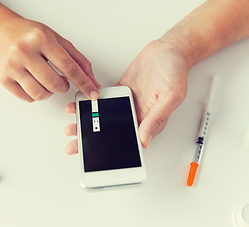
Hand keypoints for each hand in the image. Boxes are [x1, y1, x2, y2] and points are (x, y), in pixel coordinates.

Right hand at [0, 18, 99, 101]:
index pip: (69, 67)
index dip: (84, 83)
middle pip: (55, 84)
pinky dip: (36, 94)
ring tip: (47, 80)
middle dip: (64, 87)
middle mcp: (24, 51)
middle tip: (61, 80)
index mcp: (41, 39)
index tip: (92, 93)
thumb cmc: (32, 36)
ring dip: (50, 92)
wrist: (3, 33)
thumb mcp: (59, 41)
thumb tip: (92, 82)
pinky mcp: (4, 79)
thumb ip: (78, 61)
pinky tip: (34, 82)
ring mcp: (12, 66)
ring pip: (41, 94)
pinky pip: (28, 98)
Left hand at [64, 39, 189, 153]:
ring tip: (72, 126)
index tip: (95, 155)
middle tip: (75, 145)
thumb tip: (145, 139)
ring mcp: (128, 104)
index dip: (111, 150)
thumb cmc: (175, 71)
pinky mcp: (121, 91)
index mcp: (150, 121)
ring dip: (89, 123)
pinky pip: (104, 101)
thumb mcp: (171, 95)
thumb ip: (156, 118)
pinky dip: (91, 104)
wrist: (169, 50)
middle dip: (93, 140)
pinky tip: (80, 105)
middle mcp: (138, 115)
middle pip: (113, 132)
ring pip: (105, 118)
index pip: (129, 142)